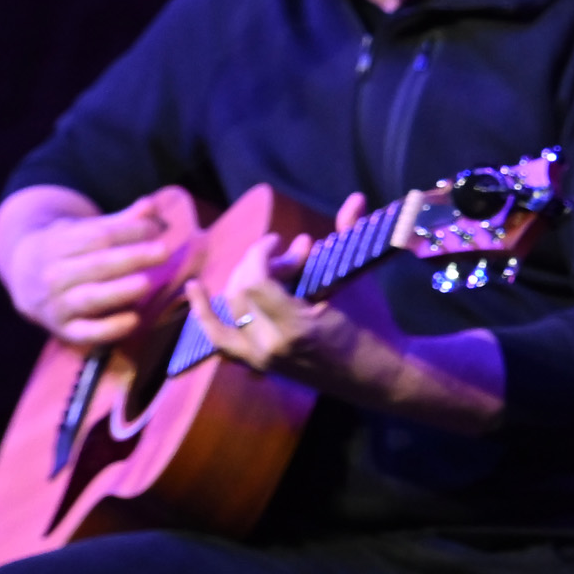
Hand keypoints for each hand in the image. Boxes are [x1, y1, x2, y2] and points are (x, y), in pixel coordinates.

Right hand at [8, 188, 201, 346]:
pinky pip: (86, 332)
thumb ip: (119, 221)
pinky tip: (134, 319)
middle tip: (163, 252)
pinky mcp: (63, 329)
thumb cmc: (65, 250)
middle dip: (132, 257)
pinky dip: (109, 328)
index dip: (129, 231)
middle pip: (97, 264)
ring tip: (146, 283)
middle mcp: (54, 274)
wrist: (21, 277)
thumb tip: (151, 205)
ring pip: (90, 298)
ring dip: (120, 291)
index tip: (155, 229)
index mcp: (58, 244)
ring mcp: (57, 304)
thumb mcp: (81, 230)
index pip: (98, 236)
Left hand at [191, 193, 394, 396]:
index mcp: (295, 327)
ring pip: (226, 312)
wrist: (379, 374)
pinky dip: (206, 316)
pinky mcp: (260, 365)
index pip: (255, 280)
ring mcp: (262, 360)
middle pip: (240, 291)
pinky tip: (195, 291)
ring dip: (235, 282)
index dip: (261, 253)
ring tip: (248, 262)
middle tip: (286, 256)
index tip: (280, 241)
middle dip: (258, 265)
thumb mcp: (356, 281)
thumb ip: (349, 236)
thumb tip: (355, 198)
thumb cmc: (373, 325)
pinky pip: (222, 340)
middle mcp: (270, 347)